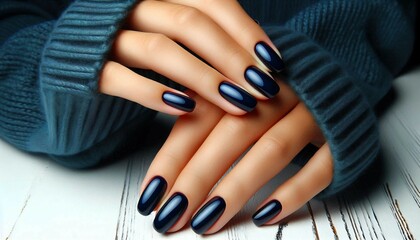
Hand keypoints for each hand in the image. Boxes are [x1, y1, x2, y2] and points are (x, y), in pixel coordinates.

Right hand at [98, 0, 283, 114]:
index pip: (212, 2)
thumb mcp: (173, 34)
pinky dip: (155, 93)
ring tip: (237, 103)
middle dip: (232, 57)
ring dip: (204, 78)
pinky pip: (122, 77)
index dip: (246, 31)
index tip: (274, 63)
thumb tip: (260, 62)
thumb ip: (208, 41)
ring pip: (160, 49)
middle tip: (263, 89)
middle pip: (190, 23)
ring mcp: (107, 35)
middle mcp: (133, 6)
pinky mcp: (88, 68)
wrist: (76, 62)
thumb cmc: (138, 51)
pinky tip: (186, 109)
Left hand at [138, 81, 333, 233]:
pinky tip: (266, 216)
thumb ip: (204, 116)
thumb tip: (168, 168)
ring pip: (272, 149)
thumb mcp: (237, 91)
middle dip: (197, 177)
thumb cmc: (271, 90)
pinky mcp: (342, 135)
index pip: (200, 118)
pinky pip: (321, 166)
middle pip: (231, 134)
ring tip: (206, 221)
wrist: (334, 71)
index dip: (172, 158)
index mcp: (243, 79)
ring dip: (236, 186)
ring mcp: (312, 113)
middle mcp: (276, 92)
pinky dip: (294, 191)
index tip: (150, 196)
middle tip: (171, 216)